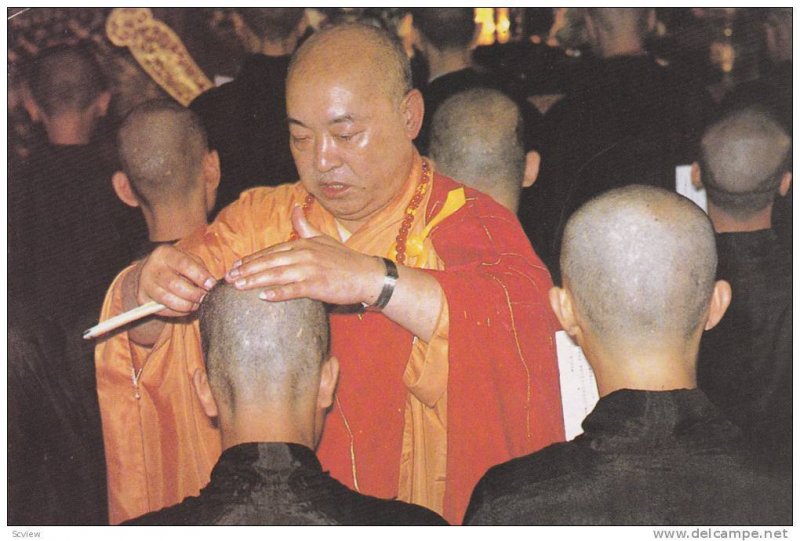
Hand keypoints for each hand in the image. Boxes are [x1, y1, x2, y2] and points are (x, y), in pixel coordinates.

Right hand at [136, 244, 216, 316]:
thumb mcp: (189, 260)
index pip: (184, 264)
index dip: (200, 276)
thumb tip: (212, 285)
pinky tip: (185, 307)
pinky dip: (178, 312)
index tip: (211, 285)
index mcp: (165, 253)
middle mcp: (151, 267)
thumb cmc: (178, 266)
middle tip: (205, 298)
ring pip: (168, 299)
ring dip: (187, 305)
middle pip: (174, 284)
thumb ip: (201, 270)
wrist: (153, 272)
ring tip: (197, 304)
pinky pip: (163, 310)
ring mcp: (144, 283)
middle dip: (194, 294)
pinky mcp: (142, 298)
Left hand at [224, 206, 383, 305]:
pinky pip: (294, 289)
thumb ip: (305, 226)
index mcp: (303, 244)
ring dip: (255, 280)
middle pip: (269, 261)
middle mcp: (304, 254)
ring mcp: (310, 269)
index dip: (252, 259)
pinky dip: (278, 293)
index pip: (271, 251)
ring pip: (276, 274)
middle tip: (228, 277)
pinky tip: (263, 297)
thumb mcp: (323, 238)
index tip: (236, 265)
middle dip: (247, 269)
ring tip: (238, 286)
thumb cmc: (345, 259)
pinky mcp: (317, 285)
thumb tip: (294, 208)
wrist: (367, 275)